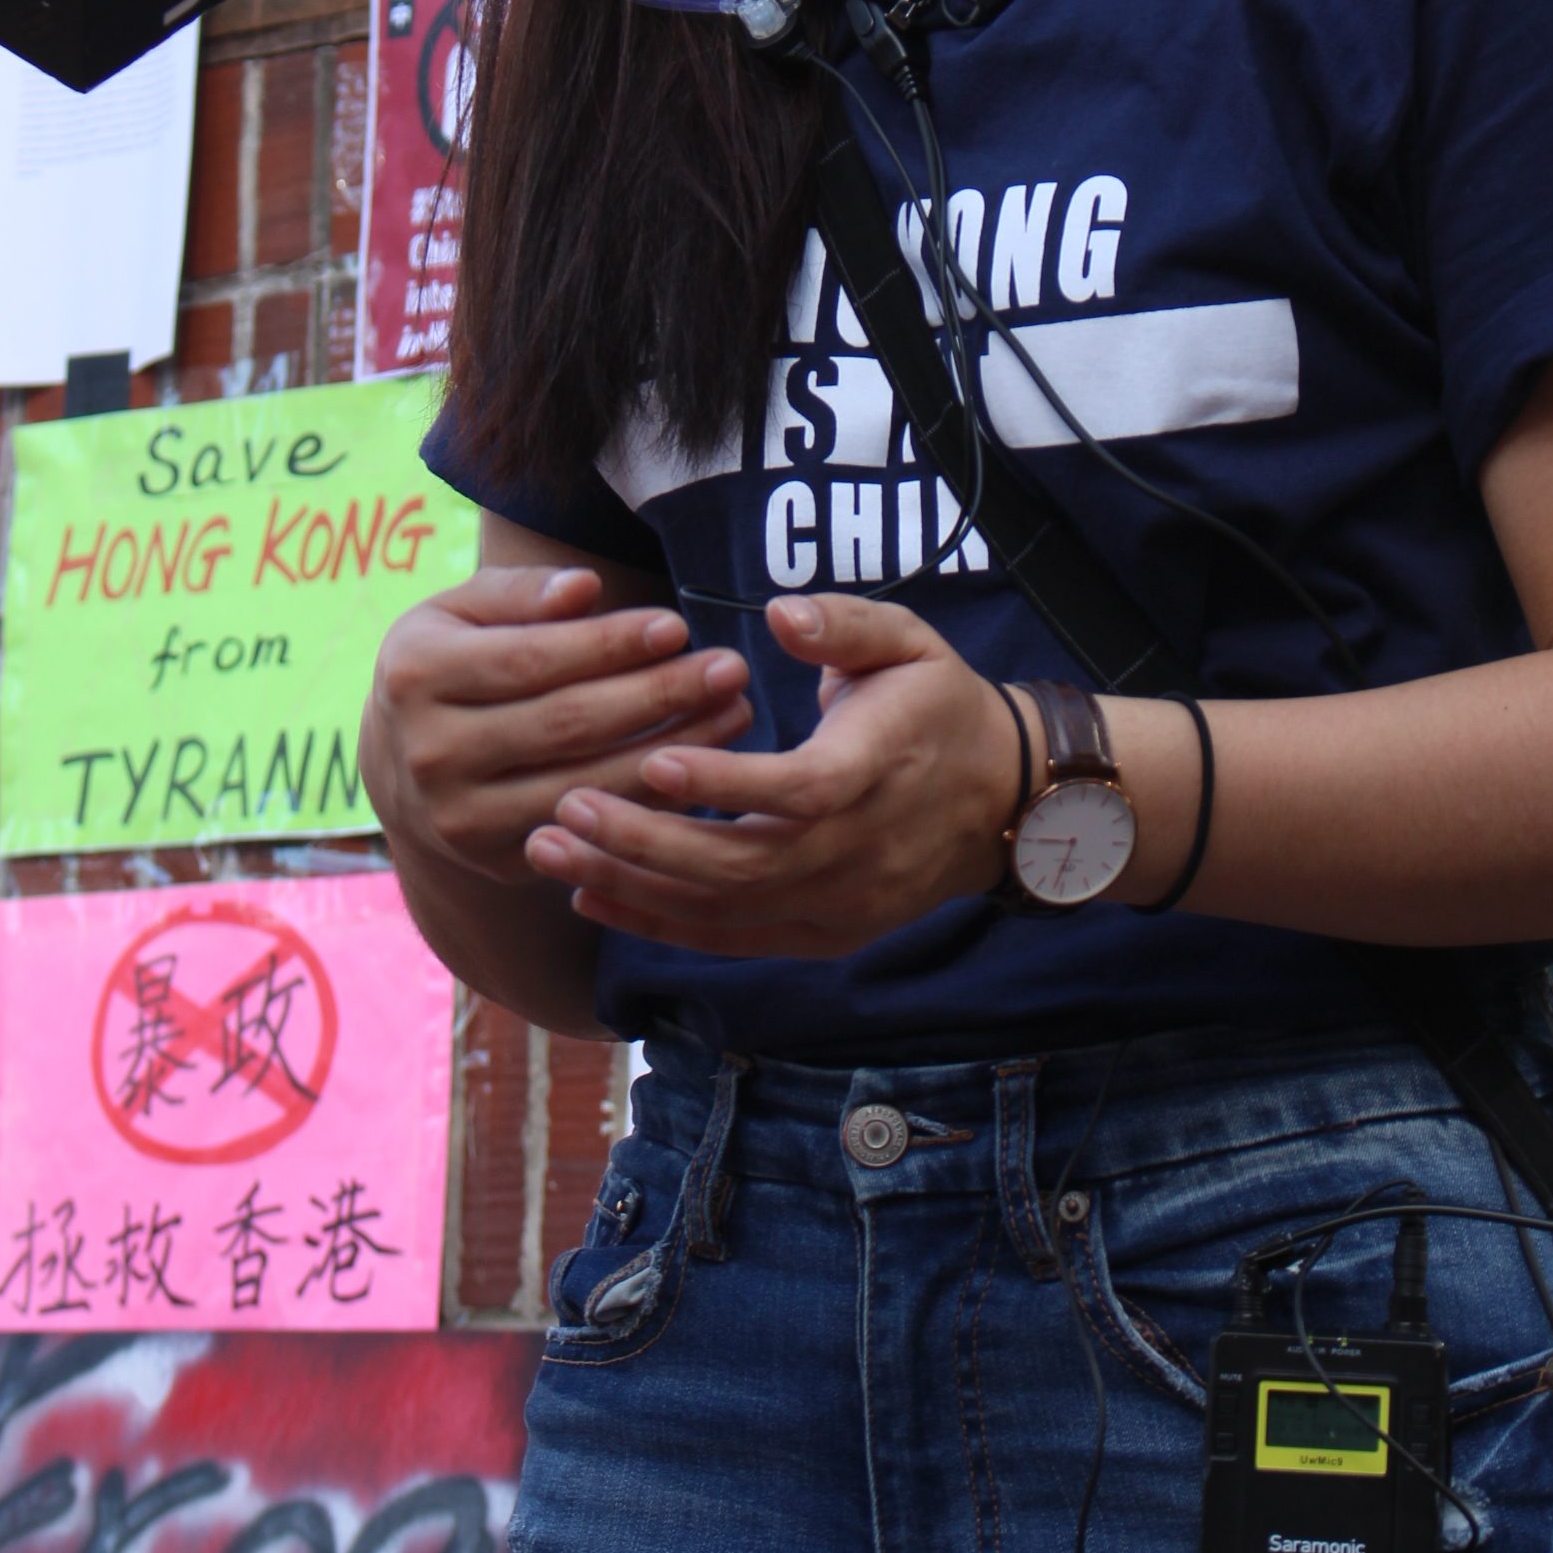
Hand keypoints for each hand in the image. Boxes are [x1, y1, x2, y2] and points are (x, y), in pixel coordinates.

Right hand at [361, 564, 754, 889]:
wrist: (406, 762)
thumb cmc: (454, 663)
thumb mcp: (462, 612)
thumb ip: (520, 593)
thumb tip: (585, 588)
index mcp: (415, 674)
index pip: (530, 659)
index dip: (609, 644)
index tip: (678, 627)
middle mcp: (430, 754)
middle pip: (565, 723)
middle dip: (658, 695)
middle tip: (729, 668)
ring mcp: (461, 818)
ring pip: (586, 783)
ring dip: (673, 750)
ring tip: (735, 712)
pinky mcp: (497, 860)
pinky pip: (592, 829)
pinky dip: (651, 799)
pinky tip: (702, 766)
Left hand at [524, 593, 1025, 956]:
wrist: (1002, 802)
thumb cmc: (937, 707)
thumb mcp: (909, 643)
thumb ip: (845, 624)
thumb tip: (782, 613)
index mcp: (879, 771)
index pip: (801, 792)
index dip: (728, 784)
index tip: (655, 758)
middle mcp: (858, 851)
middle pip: (744, 866)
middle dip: (645, 842)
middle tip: (564, 806)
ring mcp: (839, 905)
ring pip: (725, 912)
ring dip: (632, 886)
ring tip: (550, 850)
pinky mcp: (821, 935)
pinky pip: (731, 939)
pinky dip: (659, 923)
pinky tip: (593, 898)